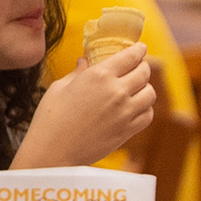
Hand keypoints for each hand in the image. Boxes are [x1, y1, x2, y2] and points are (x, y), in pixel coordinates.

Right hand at [13, 43, 155, 169]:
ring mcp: (125, 112)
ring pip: (150, 94)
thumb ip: (77, 72)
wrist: (53, 152)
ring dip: (145, 88)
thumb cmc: (50, 118)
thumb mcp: (59, 87)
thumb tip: (84, 61)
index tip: (140, 48)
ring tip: (136, 88)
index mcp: (99, 75)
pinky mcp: (127, 131)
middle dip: (142, 67)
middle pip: (144, 73)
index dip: (139, 50)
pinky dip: (145, 109)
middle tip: (138, 67)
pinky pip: (148, 115)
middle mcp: (116, 91)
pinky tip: (136, 108)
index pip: (130, 56)